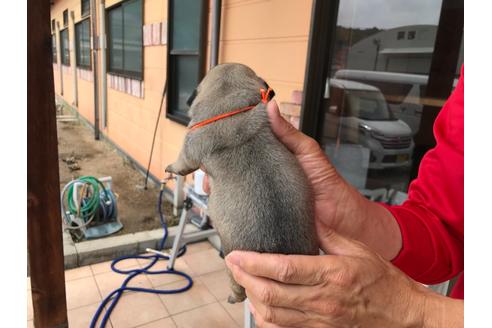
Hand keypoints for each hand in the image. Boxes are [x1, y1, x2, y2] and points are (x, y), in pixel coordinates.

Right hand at [203, 100, 401, 259]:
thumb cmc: (329, 187)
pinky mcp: (260, 217)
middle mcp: (263, 176)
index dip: (229, 143)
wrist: (341, 225)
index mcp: (273, 157)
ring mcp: (260, 197)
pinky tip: (220, 204)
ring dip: (218, 188)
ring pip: (231, 190)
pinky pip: (239, 211)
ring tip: (210, 184)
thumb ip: (288, 132)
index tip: (214, 138)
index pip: (245, 146)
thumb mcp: (309, 153)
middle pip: (233, 169)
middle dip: (216, 167)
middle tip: (207, 166)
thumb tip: (270, 106)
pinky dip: (227, 208)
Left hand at [226, 230, 462, 327]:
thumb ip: (328, 232)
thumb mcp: (358, 248)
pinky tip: (260, 306)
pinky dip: (266, 320)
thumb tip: (307, 214)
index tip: (237, 253)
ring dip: (252, 298)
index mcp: (332, 274)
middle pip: (271, 293)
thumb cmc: (384, 281)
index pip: (283, 268)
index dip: (254, 262)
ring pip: (272, 315)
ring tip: (243, 280)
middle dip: (245, 277)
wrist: (403, 314)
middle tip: (232, 263)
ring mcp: (320, 320)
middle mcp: (323, 300)